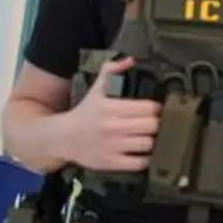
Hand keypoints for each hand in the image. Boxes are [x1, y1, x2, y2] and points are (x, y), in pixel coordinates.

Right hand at [64, 56, 160, 171]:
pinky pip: (140, 163)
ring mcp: (112, 147)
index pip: (149, 108)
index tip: (159, 110)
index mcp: (111, 107)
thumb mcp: (96, 90)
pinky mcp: (111, 163)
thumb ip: (111, 71)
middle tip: (161, 124)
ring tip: (155, 137)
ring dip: (156, 141)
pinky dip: (148, 158)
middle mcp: (112, 127)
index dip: (158, 109)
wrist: (61, 138)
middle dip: (160, 124)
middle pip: (153, 126)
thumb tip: (130, 59)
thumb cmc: (84, 113)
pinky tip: (147, 152)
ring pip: (149, 144)